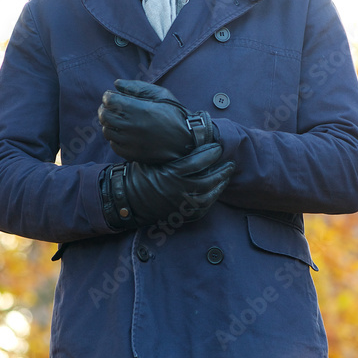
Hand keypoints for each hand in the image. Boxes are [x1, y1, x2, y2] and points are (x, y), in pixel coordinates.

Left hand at [98, 78, 215, 163]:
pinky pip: (113, 145)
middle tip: (113, 108)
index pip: (109, 100)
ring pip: (107, 130)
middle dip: (105, 108)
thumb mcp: (161, 95)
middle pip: (104, 115)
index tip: (114, 97)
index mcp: (138, 109)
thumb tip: (116, 83)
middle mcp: (131, 126)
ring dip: (109, 123)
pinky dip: (115, 138)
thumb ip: (137, 87)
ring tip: (119, 121)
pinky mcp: (131, 154)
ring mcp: (130, 142)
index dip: (109, 96)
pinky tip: (124, 134)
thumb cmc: (175, 115)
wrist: (187, 142)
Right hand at [100, 143, 233, 229]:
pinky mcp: (182, 215)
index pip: (198, 162)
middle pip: (209, 179)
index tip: (217, 147)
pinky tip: (216, 191)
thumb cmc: (139, 176)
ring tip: (226, 176)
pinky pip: (203, 208)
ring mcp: (181, 205)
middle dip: (222, 170)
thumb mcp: (152, 159)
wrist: (128, 201)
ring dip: (220, 185)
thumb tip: (191, 142)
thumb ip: (171, 153)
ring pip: (209, 195)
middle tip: (230, 163)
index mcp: (171, 174)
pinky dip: (212, 199)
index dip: (211, 153)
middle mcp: (179, 190)